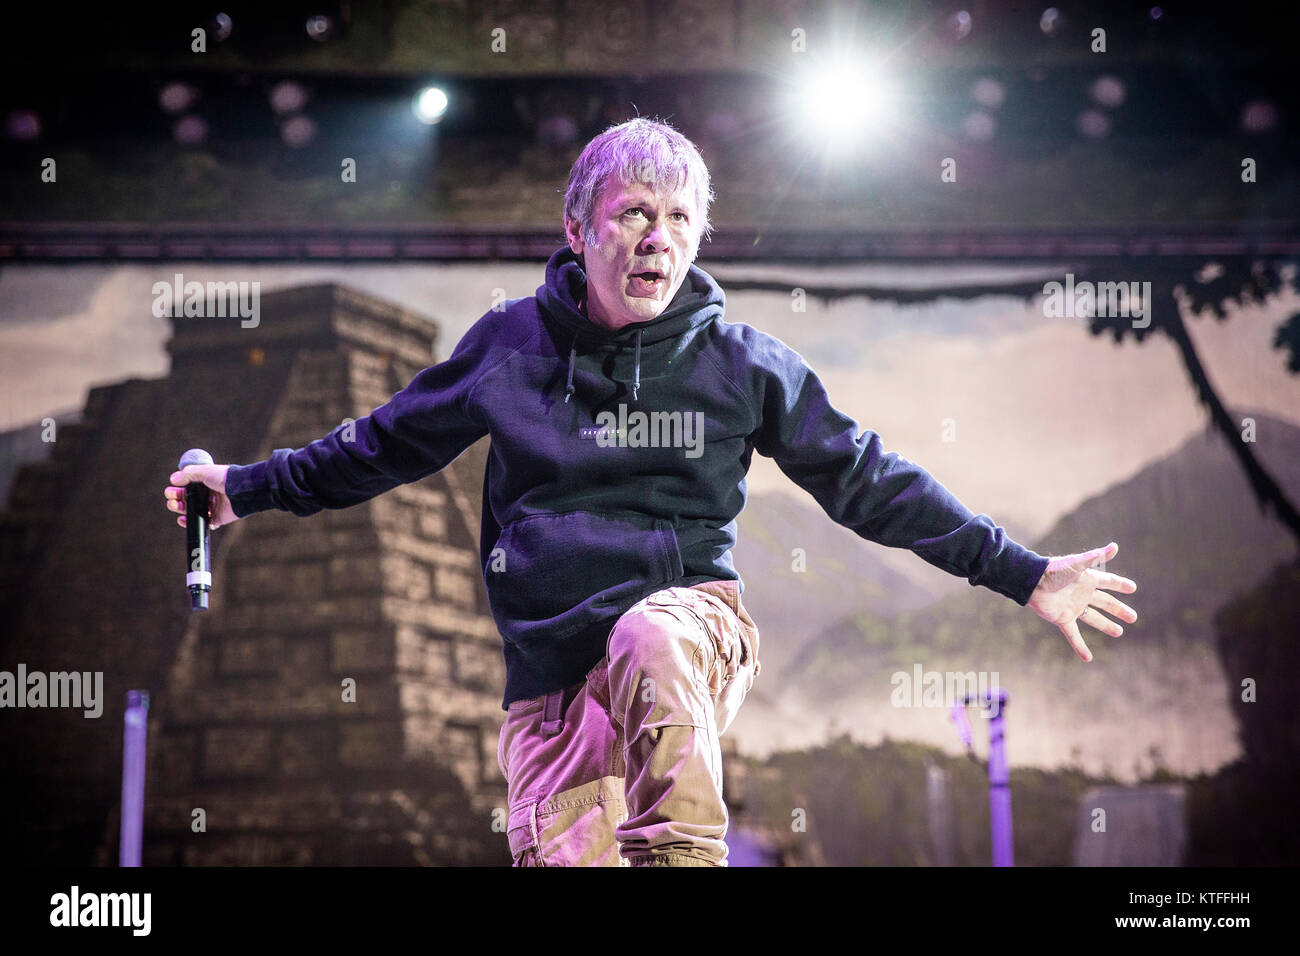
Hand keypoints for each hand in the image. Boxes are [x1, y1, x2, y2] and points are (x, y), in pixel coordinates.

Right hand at [164, 464, 238, 529]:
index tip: (170, 489)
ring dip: (180, 510)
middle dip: (175, 499)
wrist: (241, 491)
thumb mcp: (204, 470)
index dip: (176, 489)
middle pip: (187, 500)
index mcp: (205, 483)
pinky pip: (202, 523)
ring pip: (191, 511)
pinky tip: (183, 520)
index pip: (186, 487)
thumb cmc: (225, 478)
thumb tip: (173, 479)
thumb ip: (188, 474)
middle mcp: (208, 495)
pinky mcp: (217, 518)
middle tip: (171, 499)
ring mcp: (212, 507)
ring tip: (174, 506)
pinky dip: (192, 523)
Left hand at [1026, 541, 1136, 662]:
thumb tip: (1115, 546)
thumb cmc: (1053, 570)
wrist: (1030, 582)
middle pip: (1105, 603)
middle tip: (1133, 618)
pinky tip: (1088, 658)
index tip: (1133, 588)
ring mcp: (1073, 607)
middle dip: (1119, 610)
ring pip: (1093, 618)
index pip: (1108, 582)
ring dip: (1106, 625)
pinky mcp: (1062, 619)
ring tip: (1119, 632)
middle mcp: (1082, 594)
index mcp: (1087, 579)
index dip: (1120, 584)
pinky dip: (1080, 646)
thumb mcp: (1077, 563)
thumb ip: (1096, 557)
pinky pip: (1074, 635)